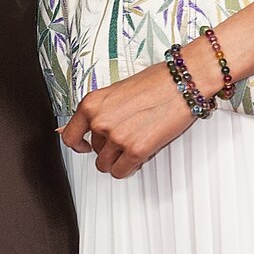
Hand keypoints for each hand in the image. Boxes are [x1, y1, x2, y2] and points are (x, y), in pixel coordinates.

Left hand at [61, 59, 197, 178]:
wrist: (183, 82)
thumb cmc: (157, 81)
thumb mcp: (117, 91)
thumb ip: (98, 112)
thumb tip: (71, 129)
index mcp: (92, 104)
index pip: (70, 136)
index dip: (78, 145)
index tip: (85, 147)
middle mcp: (100, 121)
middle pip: (94, 151)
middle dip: (109, 148)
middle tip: (128, 136)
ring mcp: (117, 137)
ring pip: (105, 165)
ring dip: (118, 160)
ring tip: (134, 145)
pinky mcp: (136, 150)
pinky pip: (121, 172)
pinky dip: (128, 168)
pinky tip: (138, 156)